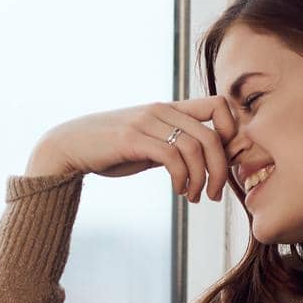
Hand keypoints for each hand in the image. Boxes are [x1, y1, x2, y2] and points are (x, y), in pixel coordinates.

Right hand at [27, 95, 239, 202]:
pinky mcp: (133, 139)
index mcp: (170, 108)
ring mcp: (147, 123)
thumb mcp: (149, 143)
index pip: (219, 105)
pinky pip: (172, 157)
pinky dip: (182, 178)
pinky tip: (178, 190)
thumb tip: (203, 163)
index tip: (223, 161)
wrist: (71, 145)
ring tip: (194, 197)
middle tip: (215, 194)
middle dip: (221, 169)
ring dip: (202, 179)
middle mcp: (162, 110)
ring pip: (195, 147)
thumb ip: (174, 146)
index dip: (231, 132)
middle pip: (212, 135)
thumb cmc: (111, 148)